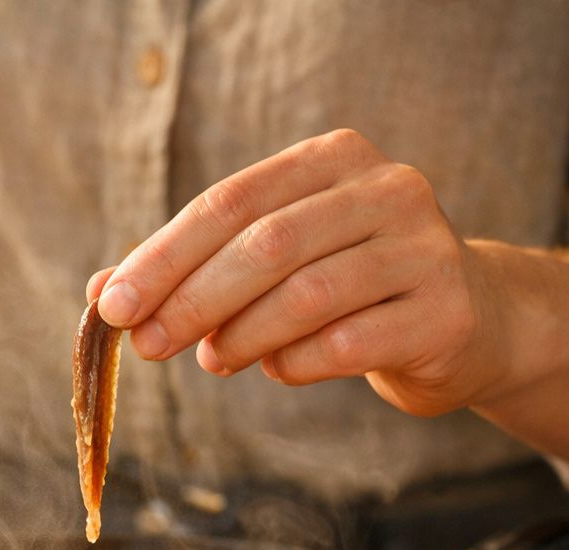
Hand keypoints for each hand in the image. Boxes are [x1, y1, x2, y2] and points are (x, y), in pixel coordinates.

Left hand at [87, 129, 505, 416]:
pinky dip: (294, 365)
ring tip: (212, 361)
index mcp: (334, 159)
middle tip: (148, 344)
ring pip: (308, 293)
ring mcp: (424, 249)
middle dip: (193, 298)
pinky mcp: (444, 313)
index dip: (165, 254)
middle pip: (266, 243)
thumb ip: (193, 270)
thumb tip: (102, 294)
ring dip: (242, 335)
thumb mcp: (273, 264)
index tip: (114, 305)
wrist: (466, 323)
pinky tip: (276, 370)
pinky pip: (348, 344)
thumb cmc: (349, 288)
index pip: (231, 201)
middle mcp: (387, 190)